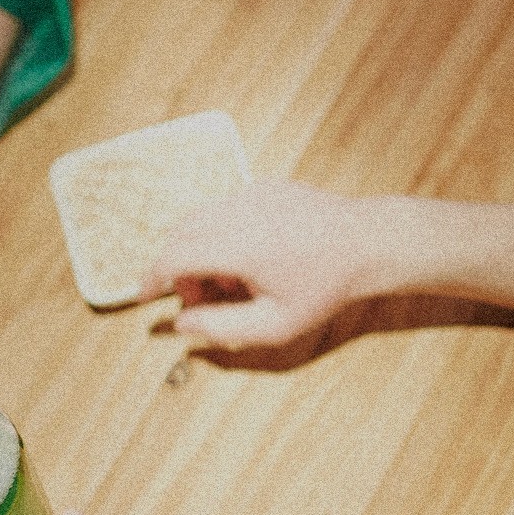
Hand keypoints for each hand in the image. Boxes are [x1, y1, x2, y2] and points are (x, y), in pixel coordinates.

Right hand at [145, 180, 395, 349]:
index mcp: (240, 246)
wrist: (369, 243)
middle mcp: (240, 212)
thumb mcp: (276, 326)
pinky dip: (219, 233)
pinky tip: (248, 258)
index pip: (173, 255)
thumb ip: (221, 328)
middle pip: (180, 234)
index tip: (144, 297)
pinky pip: (223, 209)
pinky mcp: (263, 186)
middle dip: (177, 269)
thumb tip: (181, 324)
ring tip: (229, 282)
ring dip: (197, 251)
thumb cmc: (326, 288)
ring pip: (199, 218)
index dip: (151, 277)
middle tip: (201, 300)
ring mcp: (251, 193)